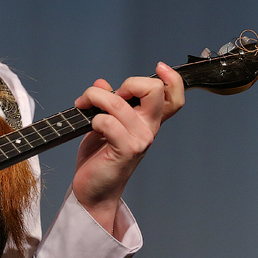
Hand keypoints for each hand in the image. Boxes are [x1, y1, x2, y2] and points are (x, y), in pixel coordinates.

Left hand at [70, 62, 183, 233]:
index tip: (158, 68)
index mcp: (148, 120)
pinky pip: (106, 122)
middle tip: (109, 96)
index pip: (174, 96)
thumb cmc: (100, 156)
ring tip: (83, 105)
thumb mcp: (104, 123)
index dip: (172, 78)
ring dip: (94, 97)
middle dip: (128, 83)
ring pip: (119, 102)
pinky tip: (89, 126)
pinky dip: (93, 119)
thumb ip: (109, 101)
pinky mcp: (126, 150)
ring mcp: (140, 140)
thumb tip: (101, 84)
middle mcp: (149, 128)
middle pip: (154, 90)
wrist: (93, 190)